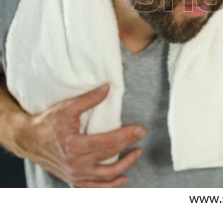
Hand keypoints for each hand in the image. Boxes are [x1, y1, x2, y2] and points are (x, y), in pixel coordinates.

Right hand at [15, 84, 145, 186]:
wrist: (28, 140)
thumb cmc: (47, 122)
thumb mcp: (66, 107)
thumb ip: (89, 99)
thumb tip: (108, 87)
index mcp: (74, 145)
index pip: (108, 142)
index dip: (127, 135)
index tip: (140, 129)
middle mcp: (75, 163)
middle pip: (109, 156)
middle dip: (129, 145)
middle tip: (142, 135)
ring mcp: (74, 174)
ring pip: (105, 176)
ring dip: (125, 166)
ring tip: (137, 153)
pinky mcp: (73, 179)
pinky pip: (95, 187)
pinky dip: (110, 186)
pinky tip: (123, 178)